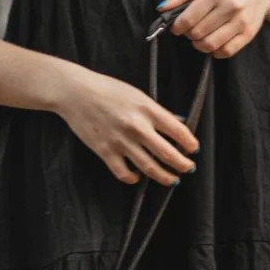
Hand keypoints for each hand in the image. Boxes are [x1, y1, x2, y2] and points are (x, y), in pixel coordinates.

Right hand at [51, 66, 198, 185]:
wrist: (75, 92)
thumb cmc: (107, 89)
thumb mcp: (137, 95)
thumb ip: (156, 112)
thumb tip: (177, 124)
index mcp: (147, 109)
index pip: (178, 130)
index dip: (190, 143)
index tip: (194, 149)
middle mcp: (137, 127)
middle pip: (167, 153)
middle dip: (183, 165)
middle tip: (189, 168)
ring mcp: (121, 141)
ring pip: (149, 167)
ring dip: (164, 177)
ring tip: (172, 180)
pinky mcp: (105, 151)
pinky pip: (124, 173)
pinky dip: (133, 178)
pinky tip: (138, 177)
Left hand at [159, 0, 269, 58]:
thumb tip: (161, 8)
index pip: (188, 19)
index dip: (177, 27)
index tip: (177, 28)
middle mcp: (229, 7)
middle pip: (198, 33)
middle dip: (189, 34)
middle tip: (191, 29)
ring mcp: (240, 22)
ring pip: (210, 44)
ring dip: (199, 45)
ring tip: (200, 38)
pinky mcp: (249, 33)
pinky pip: (227, 51)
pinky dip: (215, 52)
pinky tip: (213, 43)